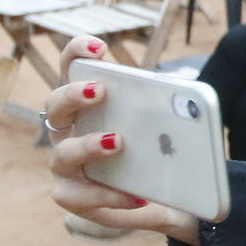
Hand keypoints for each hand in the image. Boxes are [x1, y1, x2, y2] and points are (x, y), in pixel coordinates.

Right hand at [45, 35, 199, 242]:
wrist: (162, 198)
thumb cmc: (154, 152)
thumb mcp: (163, 128)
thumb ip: (168, 112)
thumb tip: (190, 100)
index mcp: (86, 105)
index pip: (72, 69)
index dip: (77, 53)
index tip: (98, 47)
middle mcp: (67, 130)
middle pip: (55, 105)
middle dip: (74, 94)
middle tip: (100, 90)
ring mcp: (64, 164)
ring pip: (64, 153)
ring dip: (89, 145)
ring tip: (117, 141)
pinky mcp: (72, 196)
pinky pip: (84, 196)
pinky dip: (111, 195)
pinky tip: (137, 196)